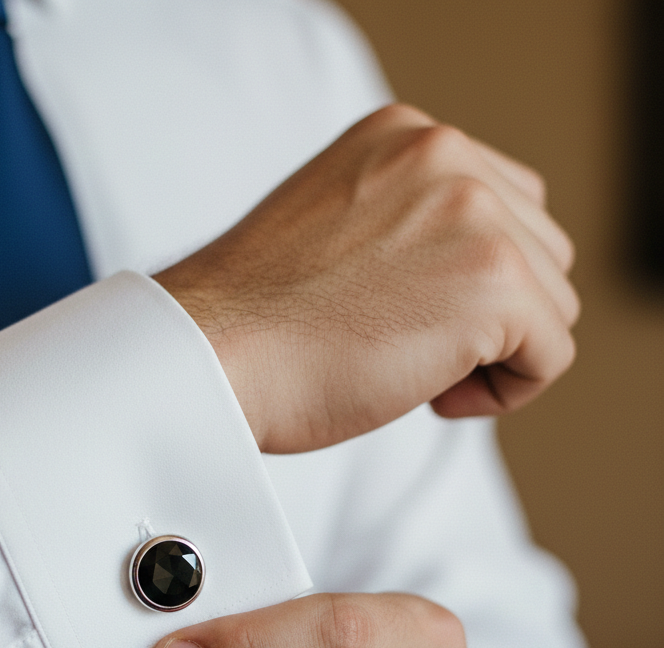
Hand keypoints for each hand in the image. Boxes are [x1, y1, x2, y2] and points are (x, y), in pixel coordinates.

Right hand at [154, 104, 578, 453]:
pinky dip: (504, 392)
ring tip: (411, 366)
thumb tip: (465, 271)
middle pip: (540, 250)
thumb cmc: (252, 321)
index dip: (467, 278)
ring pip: (552, 304)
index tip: (404, 314)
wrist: (209, 356)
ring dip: (494, 351)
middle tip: (403, 344)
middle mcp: (445, 156)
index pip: (502, 204)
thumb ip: (404, 222)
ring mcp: (473, 214)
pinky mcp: (493, 283)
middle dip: (487, 313)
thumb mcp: (334, 230)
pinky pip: (551, 356)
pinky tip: (430, 395)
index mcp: (402, 137)